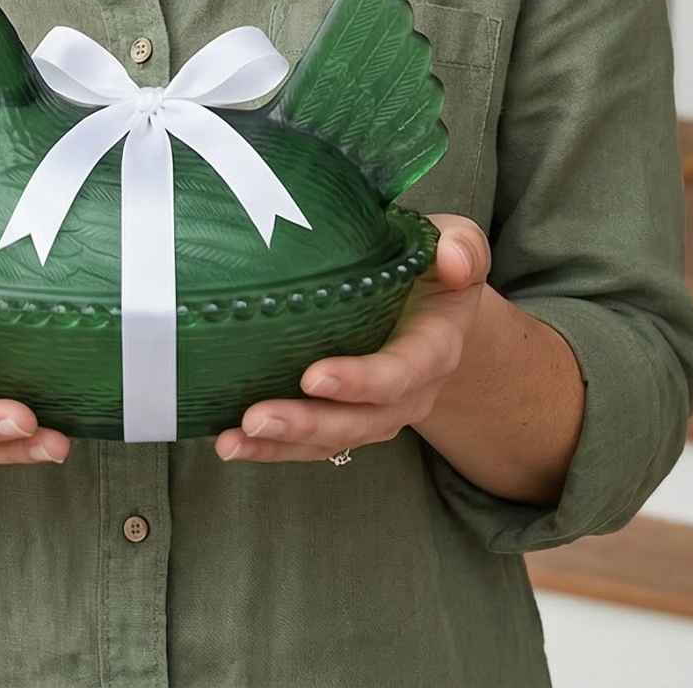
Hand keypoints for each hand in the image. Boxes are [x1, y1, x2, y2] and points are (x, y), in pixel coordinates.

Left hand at [215, 214, 490, 463]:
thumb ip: (461, 248)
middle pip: (361, 420)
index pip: (400, 372)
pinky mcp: (347, 416)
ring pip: (333, 439)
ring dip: (282, 443)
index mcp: (435, 348)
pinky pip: (313, 443)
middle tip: (258, 417)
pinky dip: (272, 448)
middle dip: (308, 422)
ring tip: (233, 440)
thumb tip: (453, 259)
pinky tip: (231, 444)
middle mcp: (409, 391)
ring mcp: (378, 411)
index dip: (361, 380)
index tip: (313, 376)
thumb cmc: (438, 267)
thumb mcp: (458, 244)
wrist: (439, 306)